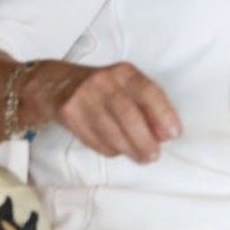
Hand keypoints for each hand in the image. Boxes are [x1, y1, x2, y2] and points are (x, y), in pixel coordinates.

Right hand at [40, 60, 179, 163]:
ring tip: (140, 156)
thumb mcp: (126, 87)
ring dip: (129, 149)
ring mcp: (83, 97)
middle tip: (154, 155)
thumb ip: (148, 107)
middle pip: (129, 116)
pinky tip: (116, 148)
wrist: (55, 83)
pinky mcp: (68, 114)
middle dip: (145, 141)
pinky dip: (110, 149)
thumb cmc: (102, 89)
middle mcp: (103, 82)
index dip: (164, 115)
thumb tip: (165, 134)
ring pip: (111, 132)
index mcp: (124, 73)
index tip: (174, 134)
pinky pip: (94, 140)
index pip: (148, 92)